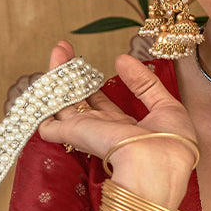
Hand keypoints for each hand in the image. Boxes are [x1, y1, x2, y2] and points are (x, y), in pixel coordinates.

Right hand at [38, 41, 197, 209]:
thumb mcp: (166, 106)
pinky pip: (47, 122)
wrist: (160, 163)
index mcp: (124, 129)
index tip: (87, 64)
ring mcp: (87, 132)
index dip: (93, 82)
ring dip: (56, 75)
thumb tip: (123, 60)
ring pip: (62, 103)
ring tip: (56, 48)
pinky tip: (39, 82)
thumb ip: (145, 84)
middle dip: (70, 72)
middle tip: (63, 47)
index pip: (101, 103)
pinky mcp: (74, 134)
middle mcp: (102, 131)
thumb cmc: (171, 145)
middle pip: (78, 99)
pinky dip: (41, 105)